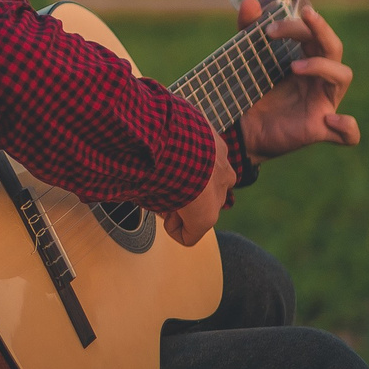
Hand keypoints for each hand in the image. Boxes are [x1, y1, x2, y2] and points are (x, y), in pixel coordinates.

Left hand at [163, 132, 236, 246]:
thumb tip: (155, 203)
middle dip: (183, 202)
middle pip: (202, 207)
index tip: (160, 214)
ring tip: (171, 164)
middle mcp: (221, 193)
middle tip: (161, 188)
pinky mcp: (221, 144)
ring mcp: (224, 167)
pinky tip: (179, 145)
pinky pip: (210, 156)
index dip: (171, 228)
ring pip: (209, 180)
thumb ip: (155, 206)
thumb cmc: (153, 168)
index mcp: (205, 214)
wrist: (166, 131)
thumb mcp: (144, 197)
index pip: (188, 237)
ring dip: (194, 176)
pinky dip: (198, 154)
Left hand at [237, 0, 360, 159]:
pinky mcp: (319, 129)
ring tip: (294, 67)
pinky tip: (329, 119)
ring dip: (323, 66)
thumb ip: (247, 30)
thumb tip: (250, 1)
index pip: (314, 34)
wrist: (241, 129)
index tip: (269, 27)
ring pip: (343, 77)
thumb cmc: (251, 92)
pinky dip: (347, 126)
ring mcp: (322, 102)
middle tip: (301, 19)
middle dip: (320, 30)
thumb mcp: (246, 60)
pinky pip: (348, 133)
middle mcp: (318, 78)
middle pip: (333, 48)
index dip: (300, 25)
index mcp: (305, 60)